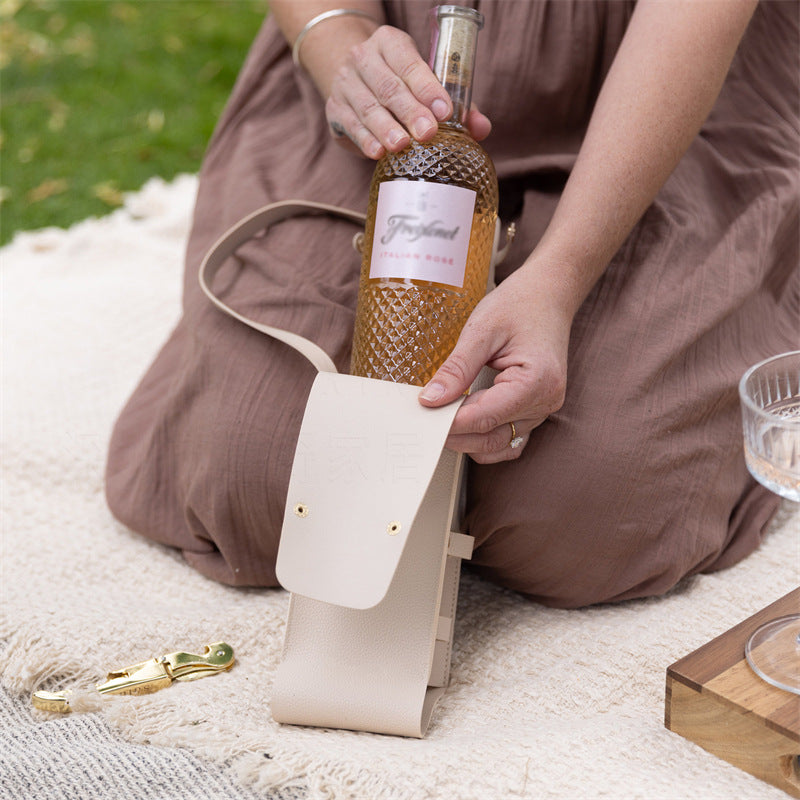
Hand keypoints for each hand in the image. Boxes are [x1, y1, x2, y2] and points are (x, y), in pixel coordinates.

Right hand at [325, 25, 490, 158]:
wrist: (352, 78)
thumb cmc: (399, 83)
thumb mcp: (425, 84)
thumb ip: (456, 105)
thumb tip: (481, 127)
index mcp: (390, 42)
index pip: (408, 62)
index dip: (427, 87)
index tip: (445, 111)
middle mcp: (363, 58)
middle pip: (388, 86)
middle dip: (410, 111)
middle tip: (427, 133)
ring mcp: (345, 83)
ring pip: (368, 107)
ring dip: (386, 128)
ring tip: (402, 145)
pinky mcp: (335, 110)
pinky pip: (351, 125)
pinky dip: (365, 140)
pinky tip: (378, 152)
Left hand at [418, 267, 571, 463]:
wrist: (548, 293)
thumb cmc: (519, 304)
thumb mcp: (481, 330)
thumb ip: (456, 369)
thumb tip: (430, 400)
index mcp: (536, 382)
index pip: (485, 417)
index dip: (450, 423)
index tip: (422, 417)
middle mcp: (545, 401)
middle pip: (492, 437)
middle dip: (456, 434)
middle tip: (423, 421)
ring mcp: (543, 409)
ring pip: (500, 444)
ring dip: (469, 440)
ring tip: (441, 422)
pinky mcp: (535, 409)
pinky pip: (509, 438)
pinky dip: (485, 438)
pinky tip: (464, 424)